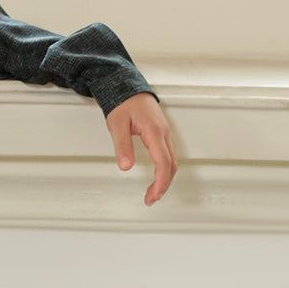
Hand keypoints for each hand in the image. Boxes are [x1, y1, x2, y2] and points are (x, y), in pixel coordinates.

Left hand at [106, 91, 175, 205]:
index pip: (163, 162)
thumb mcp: (117, 124)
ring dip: (165, 179)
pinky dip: (165, 170)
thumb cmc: (124, 103)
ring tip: (153, 193)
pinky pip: (169, 156)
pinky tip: (158, 178)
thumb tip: (125, 166)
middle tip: (150, 199)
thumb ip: (122, 146)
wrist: (129, 88)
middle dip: (163, 185)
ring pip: (172, 161)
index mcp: (154, 131)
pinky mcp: (163, 135)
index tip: (153, 195)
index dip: (160, 182)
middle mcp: (164, 133)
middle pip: (171, 165)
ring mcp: (165, 134)